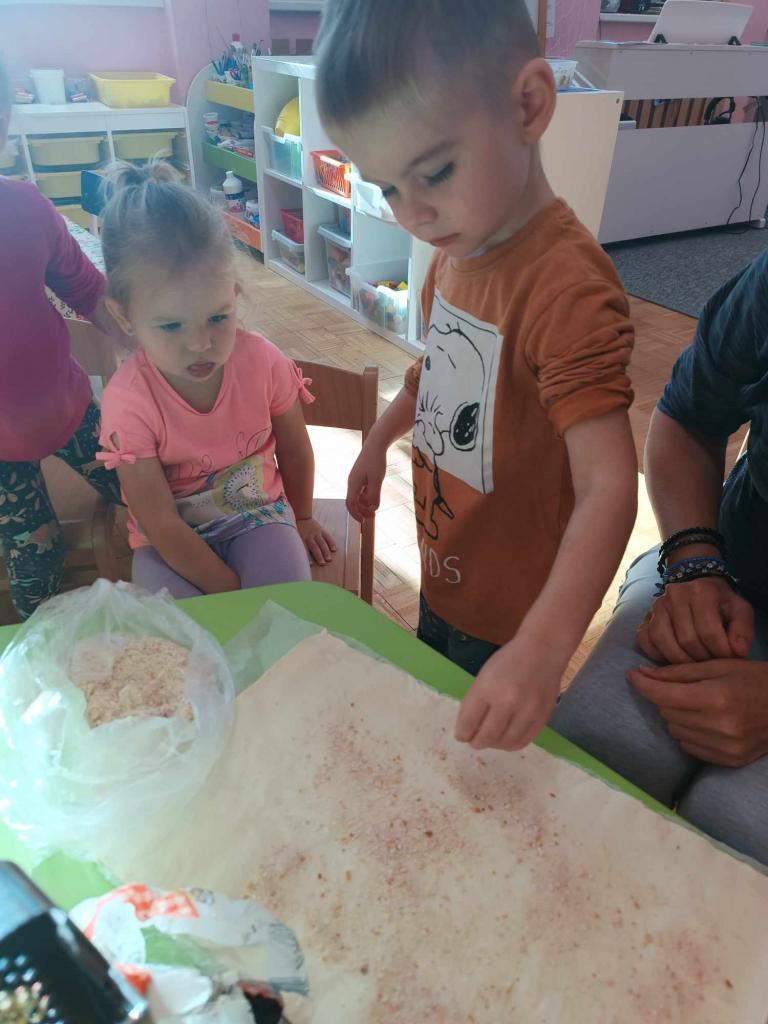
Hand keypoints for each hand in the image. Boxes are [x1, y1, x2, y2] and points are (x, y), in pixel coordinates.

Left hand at [296, 518, 335, 565]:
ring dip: (326, 552)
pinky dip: (331, 543)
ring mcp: (316, 533)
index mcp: (302, 538)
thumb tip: (294, 556)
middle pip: (315, 547)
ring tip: (329, 559)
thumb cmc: (297, 529)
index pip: (305, 549)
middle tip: (322, 563)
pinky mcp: (321, 530)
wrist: (301, 517)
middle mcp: (309, 536)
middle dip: (319, 556)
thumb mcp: (294, 536)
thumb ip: (296, 545)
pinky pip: (327, 537)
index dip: (308, 557)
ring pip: (322, 543)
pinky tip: (334, 549)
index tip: (311, 564)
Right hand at [346, 440, 386, 522]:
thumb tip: (373, 508)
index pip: (351, 504)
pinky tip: (374, 498)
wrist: (375, 444)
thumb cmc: (375, 461)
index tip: (364, 521)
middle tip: (372, 517)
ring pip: (357, 496)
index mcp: (353, 484)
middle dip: (361, 511)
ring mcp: (356, 479)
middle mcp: (352, 482)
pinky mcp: (361, 475)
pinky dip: (366, 496)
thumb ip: (374, 494)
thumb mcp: (377, 479)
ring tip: (374, 509)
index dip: (356, 514)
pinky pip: (361, 490)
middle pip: (353, 502)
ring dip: (364, 504)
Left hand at [454, 637, 563, 751]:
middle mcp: (508, 702)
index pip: (469, 721)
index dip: (462, 733)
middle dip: (476, 742)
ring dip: (494, 745)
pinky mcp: (542, 718)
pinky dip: (511, 744)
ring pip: (505, 743)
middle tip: (474, 741)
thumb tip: (467, 729)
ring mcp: (527, 712)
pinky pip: (523, 741)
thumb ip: (475, 701)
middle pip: (487, 736)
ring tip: (490, 740)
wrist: (543, 651)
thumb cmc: (509, 660)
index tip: (461, 736)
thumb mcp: (484, 675)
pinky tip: (506, 739)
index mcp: (488, 688)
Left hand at [629, 659, 767, 766]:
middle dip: (666, 697)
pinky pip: (690, 747)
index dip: (643, 684)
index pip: (663, 694)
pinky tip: (706, 722)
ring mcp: (724, 747)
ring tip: (697, 704)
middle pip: (666, 713)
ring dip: (677, 716)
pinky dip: (690, 733)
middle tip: (681, 687)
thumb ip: (679, 672)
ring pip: (675, 731)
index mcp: (716, 697)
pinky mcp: (728, 760)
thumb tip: (643, 674)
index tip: (632, 675)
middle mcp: (719, 725)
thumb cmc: (754, 679)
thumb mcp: (719, 665)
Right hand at [636, 577, 753, 664]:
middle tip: (713, 665)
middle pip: (686, 638)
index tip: (729, 659)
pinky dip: (658, 655)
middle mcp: (674, 594)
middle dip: (702, 658)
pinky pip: (645, 641)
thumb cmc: (721, 605)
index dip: (720, 651)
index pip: (708, 630)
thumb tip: (739, 651)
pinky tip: (674, 659)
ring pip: (663, 641)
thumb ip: (743, 630)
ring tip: (695, 666)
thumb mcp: (740, 611)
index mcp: (701, 591)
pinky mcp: (644, 618)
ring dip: (680, 661)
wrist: (700, 591)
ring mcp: (656, 606)